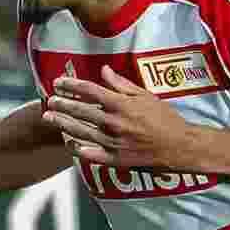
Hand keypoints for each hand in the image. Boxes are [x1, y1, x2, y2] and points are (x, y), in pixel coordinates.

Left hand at [39, 73, 193, 174]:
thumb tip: (103, 70)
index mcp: (121, 105)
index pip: (89, 91)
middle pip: (80, 111)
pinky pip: (91, 155)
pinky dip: (78, 149)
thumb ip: (121, 84)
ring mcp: (112, 143)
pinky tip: (69, 144)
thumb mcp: (145, 96)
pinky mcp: (115, 159)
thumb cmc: (165, 118)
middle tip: (49, 100)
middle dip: (61, 104)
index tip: (59, 82)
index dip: (71, 85)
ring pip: (80, 132)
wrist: (179, 146)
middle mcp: (113, 123)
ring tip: (49, 118)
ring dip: (63, 124)